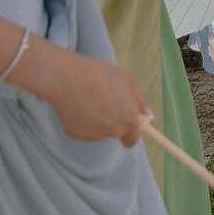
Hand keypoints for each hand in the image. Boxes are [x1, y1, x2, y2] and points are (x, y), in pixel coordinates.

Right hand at [19, 39, 148, 146]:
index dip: (130, 131)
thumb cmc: (100, 75)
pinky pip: (83, 130)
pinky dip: (81, 121)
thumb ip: (139, 101)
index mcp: (129, 119)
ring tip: (89, 99)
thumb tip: (147, 115)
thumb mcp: (127, 80)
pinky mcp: (76, 135)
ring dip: (97, 120)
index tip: (125, 121)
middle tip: (103, 100)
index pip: (133, 139)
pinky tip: (77, 105)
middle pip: (116, 133)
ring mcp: (94, 135)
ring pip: (99, 131)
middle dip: (113, 121)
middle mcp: (113, 132)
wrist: (66, 78)